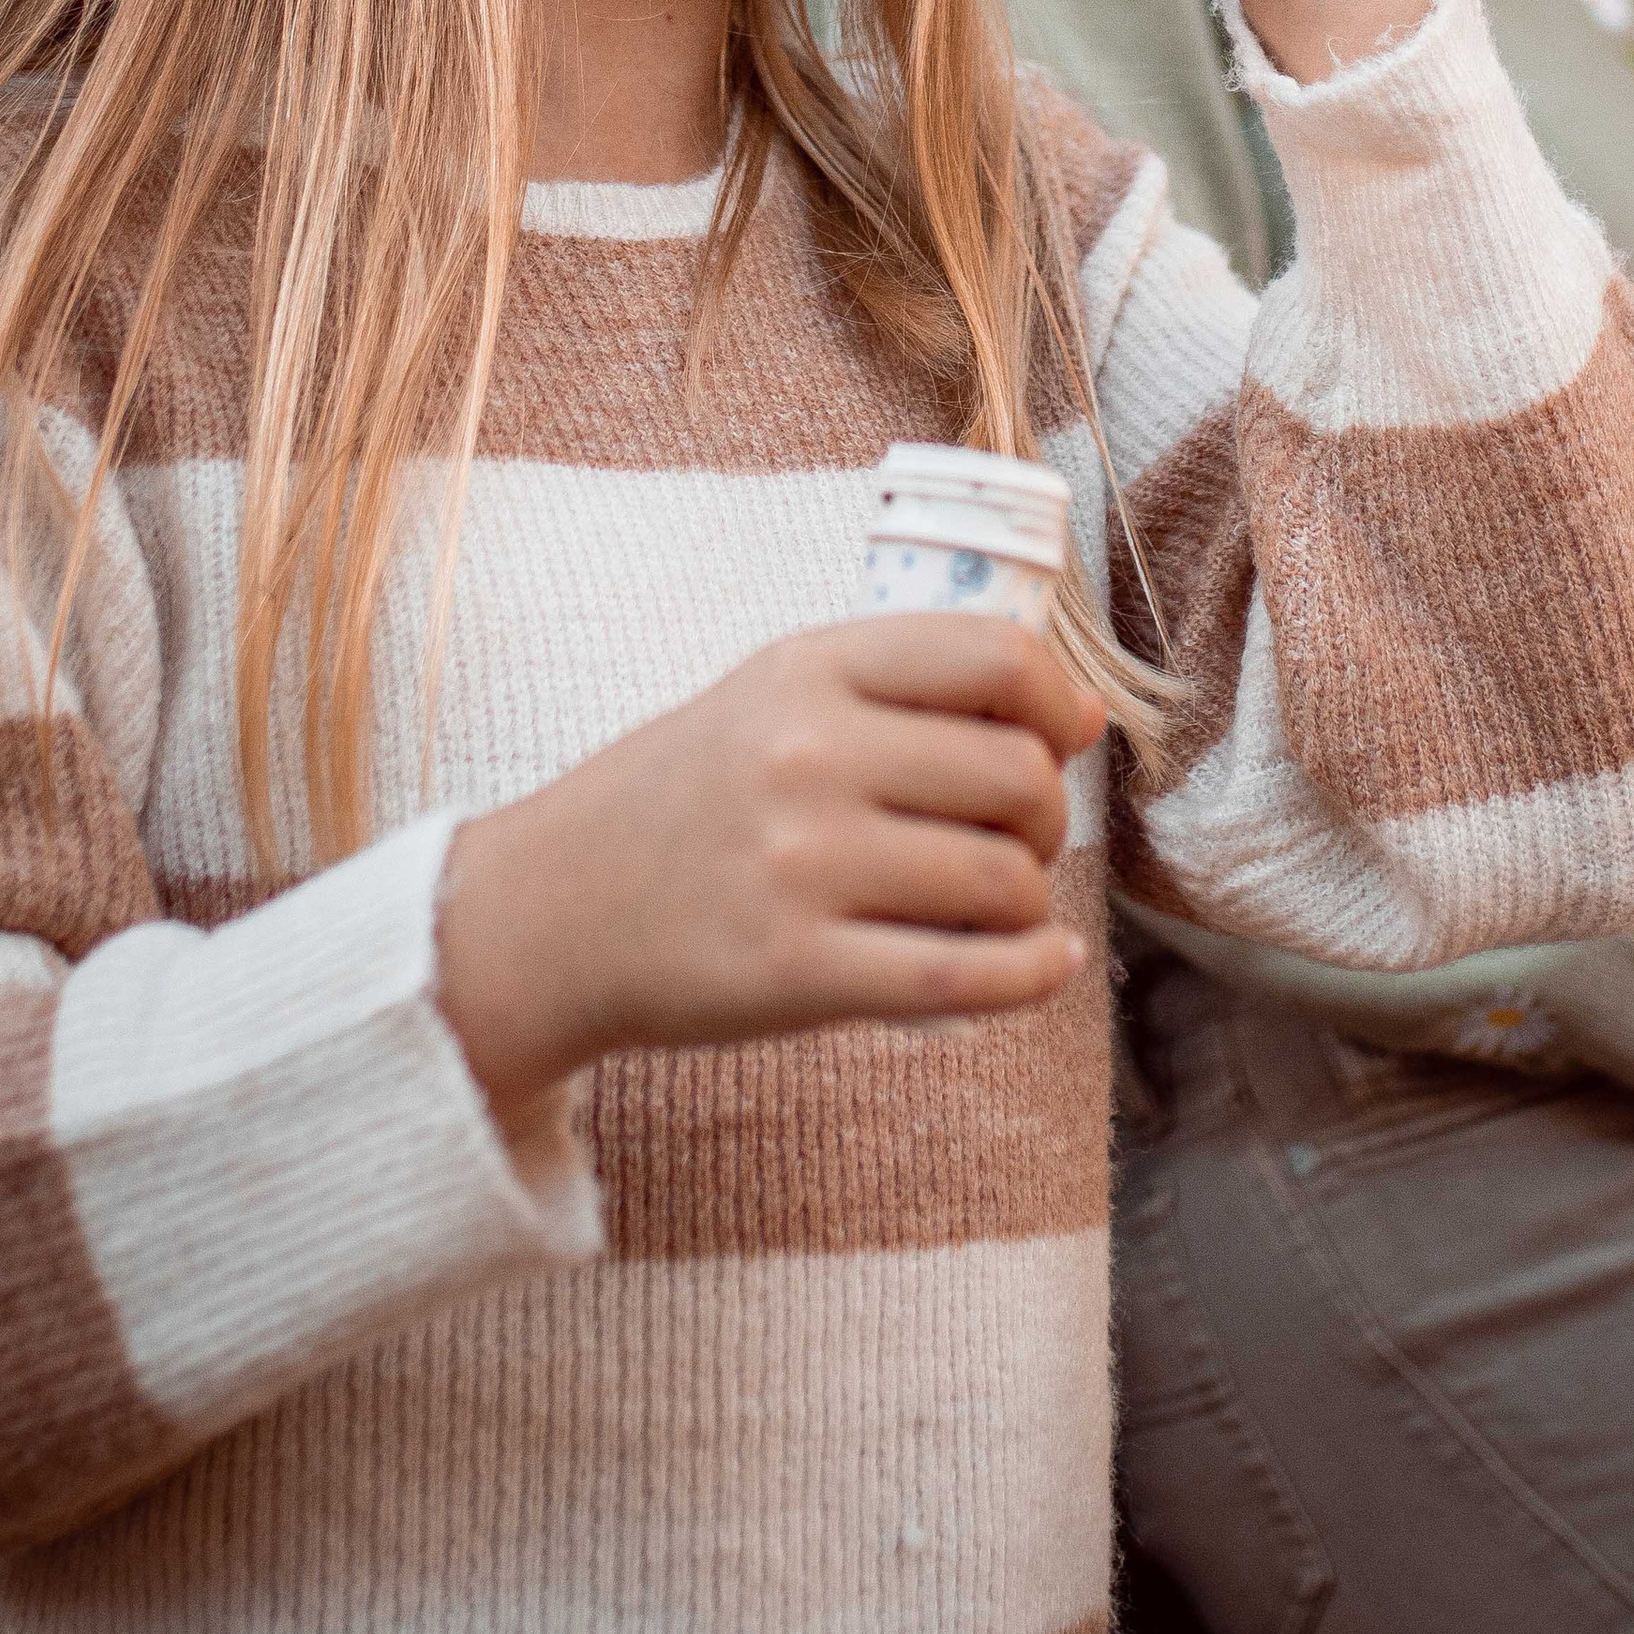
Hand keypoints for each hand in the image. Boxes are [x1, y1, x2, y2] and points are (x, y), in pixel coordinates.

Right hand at [434, 617, 1104, 1119]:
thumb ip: (908, 686)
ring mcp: (802, 865)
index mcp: (810, 669)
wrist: (553, 912)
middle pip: (1017, 774)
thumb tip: (1079, 714)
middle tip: (1016, 838)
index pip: (996, 656)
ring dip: (1029, 900)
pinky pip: (968, 976)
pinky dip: (1034, 973)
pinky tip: (1047, 962)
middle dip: (1046, 815)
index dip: (1057, 700)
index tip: (1062, 736)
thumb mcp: (775, 694)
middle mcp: (808, 755)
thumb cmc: (689, 799)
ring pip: (1004, 879)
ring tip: (997, 906)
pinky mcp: (798, 971)